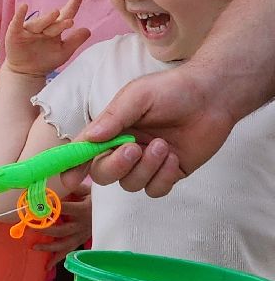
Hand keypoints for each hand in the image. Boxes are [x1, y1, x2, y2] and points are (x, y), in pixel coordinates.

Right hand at [2, 0, 91, 78]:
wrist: (26, 73)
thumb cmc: (45, 60)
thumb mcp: (63, 52)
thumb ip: (75, 41)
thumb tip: (88, 30)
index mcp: (56, 28)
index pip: (68, 11)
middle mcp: (43, 26)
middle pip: (54, 21)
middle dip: (61, 22)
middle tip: (69, 22)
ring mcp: (29, 29)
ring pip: (39, 23)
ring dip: (46, 19)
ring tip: (55, 15)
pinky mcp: (15, 34)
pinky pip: (17, 22)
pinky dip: (19, 14)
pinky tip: (24, 6)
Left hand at [32, 179, 90, 259]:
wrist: (113, 211)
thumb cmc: (95, 198)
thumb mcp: (87, 190)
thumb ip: (72, 188)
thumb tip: (56, 184)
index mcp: (83, 210)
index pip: (63, 209)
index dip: (49, 208)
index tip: (34, 205)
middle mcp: (82, 225)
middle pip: (61, 230)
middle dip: (44, 229)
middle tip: (29, 226)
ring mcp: (81, 236)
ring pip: (64, 244)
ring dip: (48, 247)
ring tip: (34, 246)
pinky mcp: (80, 242)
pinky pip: (68, 252)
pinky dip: (56, 259)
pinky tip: (46, 266)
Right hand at [76, 62, 234, 196]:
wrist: (213, 95)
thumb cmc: (172, 90)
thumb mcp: (137, 96)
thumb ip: (113, 117)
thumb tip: (89, 138)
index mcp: (111, 130)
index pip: (84, 151)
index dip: (72, 166)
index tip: (68, 180)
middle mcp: (124, 149)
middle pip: (104, 174)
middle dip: (116, 166)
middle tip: (134, 148)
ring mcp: (146, 164)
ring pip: (131, 184)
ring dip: (146, 168)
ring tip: (163, 145)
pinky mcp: (168, 174)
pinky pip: (155, 190)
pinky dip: (163, 177)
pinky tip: (173, 156)